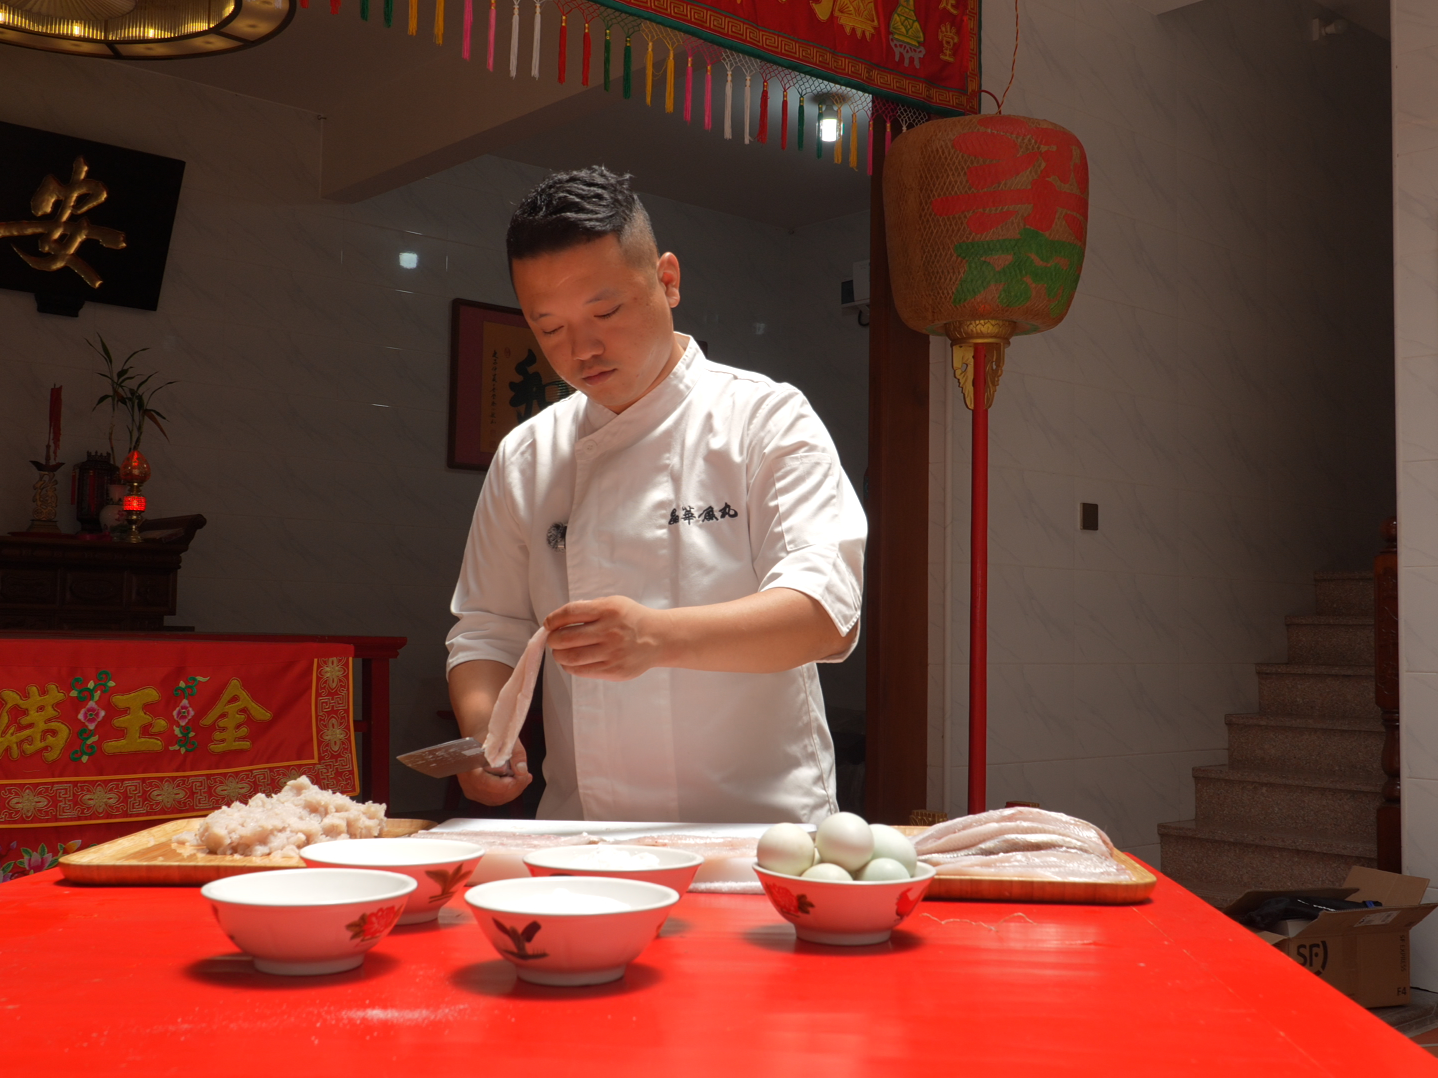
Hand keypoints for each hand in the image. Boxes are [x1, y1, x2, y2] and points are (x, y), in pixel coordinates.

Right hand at [456, 738, 533, 805]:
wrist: (478, 732)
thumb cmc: (489, 733)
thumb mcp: (507, 739)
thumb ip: (516, 755)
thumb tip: (521, 771)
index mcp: (471, 767)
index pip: (494, 786)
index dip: (513, 784)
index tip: (525, 776)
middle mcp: (467, 781)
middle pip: (495, 796)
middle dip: (515, 788)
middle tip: (526, 778)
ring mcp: (470, 788)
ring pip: (495, 799)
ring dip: (512, 791)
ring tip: (523, 779)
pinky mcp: (475, 790)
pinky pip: (492, 797)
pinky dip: (506, 792)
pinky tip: (516, 782)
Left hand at [545, 596, 666, 680]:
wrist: (658, 638)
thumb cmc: (631, 619)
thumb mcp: (613, 603)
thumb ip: (588, 609)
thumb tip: (558, 621)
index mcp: (608, 610)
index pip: (570, 613)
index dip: (553, 619)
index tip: (548, 624)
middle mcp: (610, 631)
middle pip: (566, 638)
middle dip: (553, 640)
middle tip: (553, 640)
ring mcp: (612, 653)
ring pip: (571, 657)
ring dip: (558, 655)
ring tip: (560, 652)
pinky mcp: (614, 670)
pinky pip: (582, 671)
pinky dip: (570, 666)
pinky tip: (570, 661)